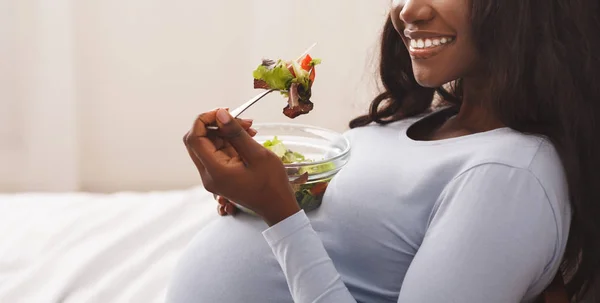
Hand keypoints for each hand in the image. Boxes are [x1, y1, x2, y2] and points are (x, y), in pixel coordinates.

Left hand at [183, 108, 300, 225]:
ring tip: (250, 128)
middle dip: (216, 125)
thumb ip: (236, 133)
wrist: (277, 206)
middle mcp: (208, 175)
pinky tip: (247, 137)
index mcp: (215, 171)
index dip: (205, 120)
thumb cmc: (272, 184)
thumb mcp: (257, 155)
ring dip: (225, 132)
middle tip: (240, 120)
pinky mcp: (220, 176)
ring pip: (208, 145)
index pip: (195, 138)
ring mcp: (213, 176)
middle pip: (198, 140)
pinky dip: (229, 142)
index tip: (224, 112)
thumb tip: (220, 114)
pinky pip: (218, 153)